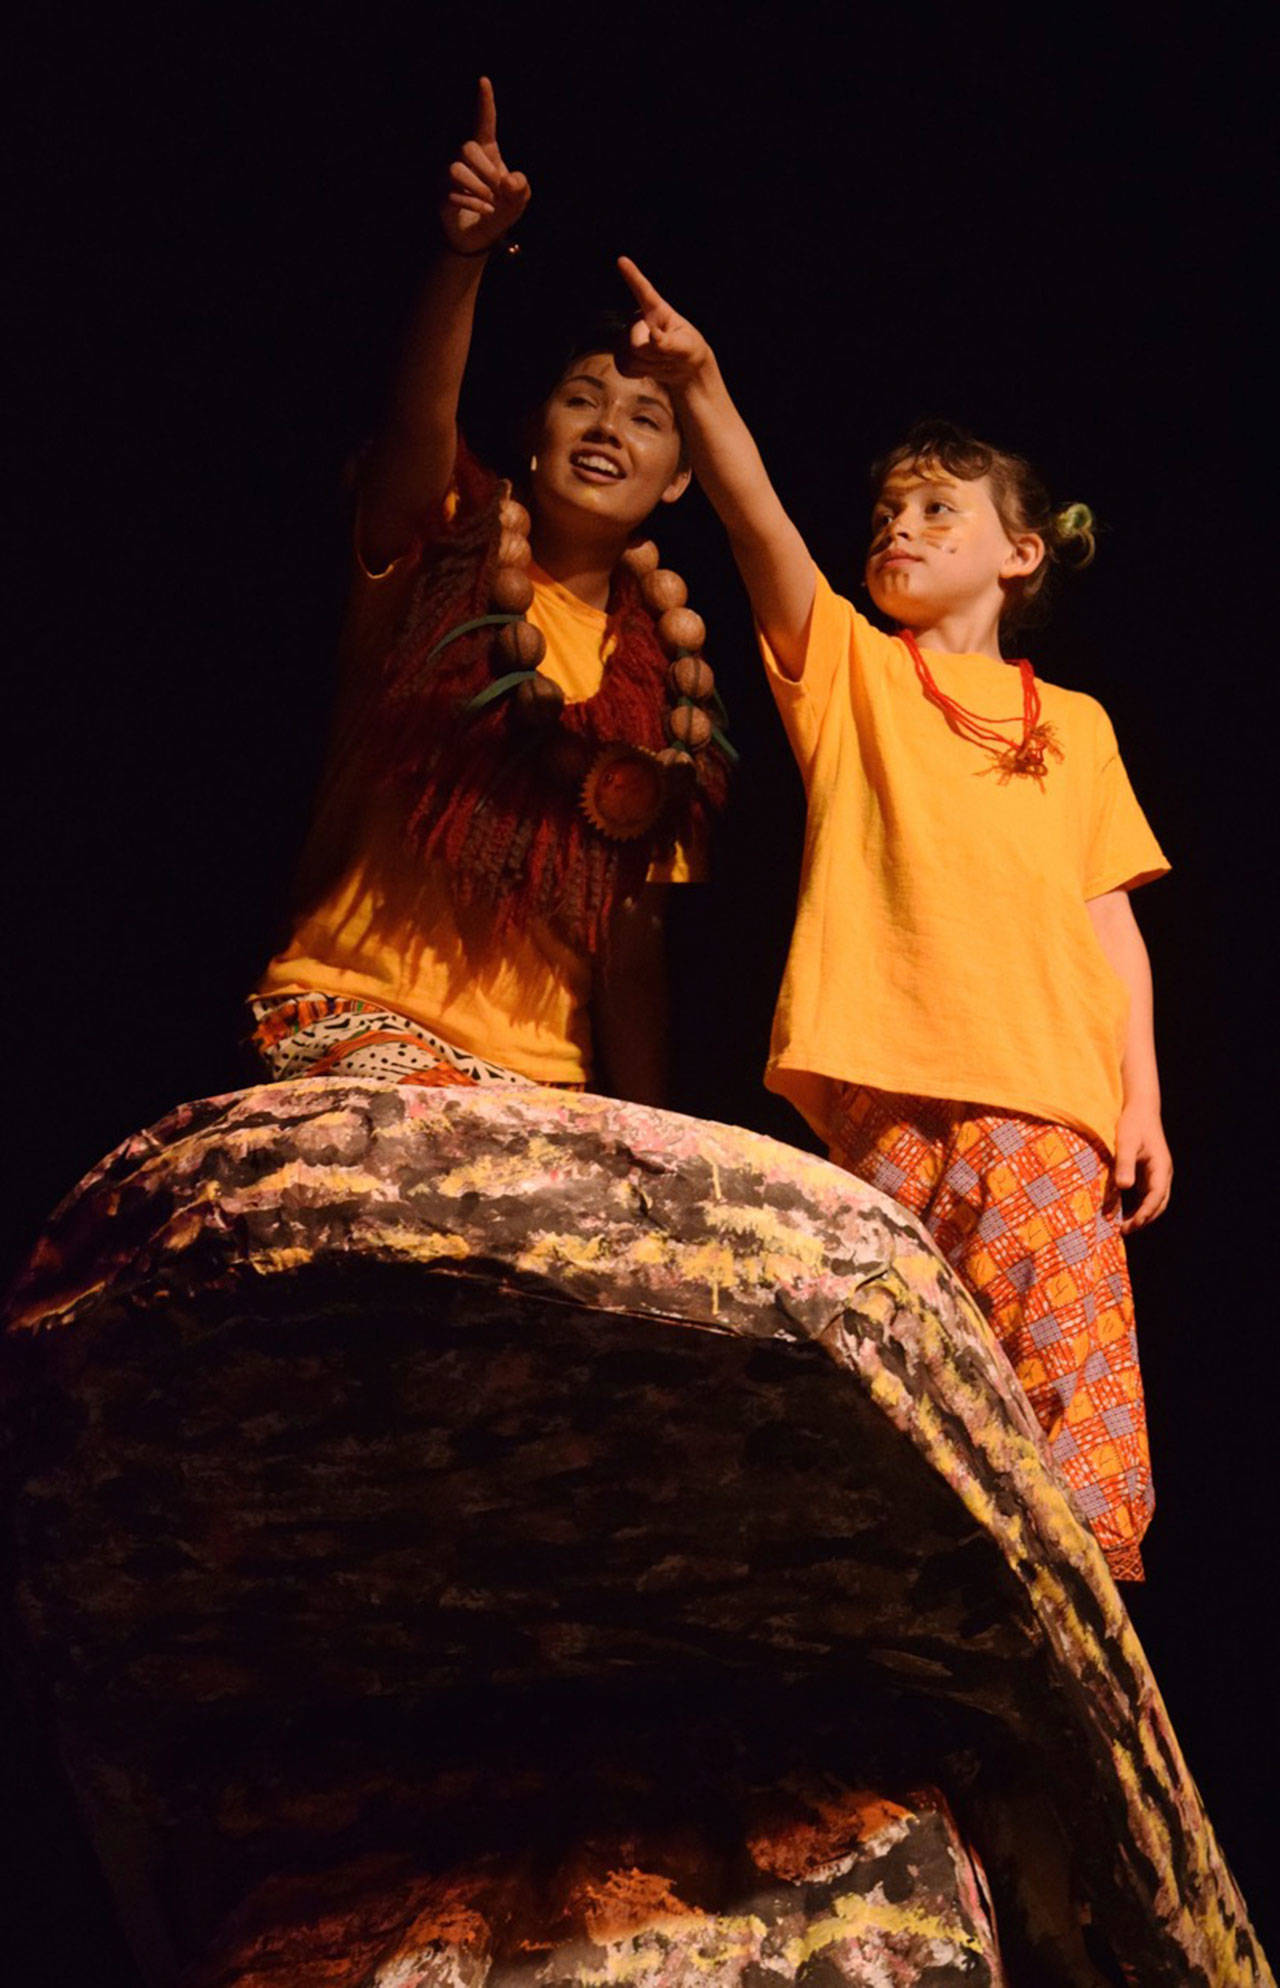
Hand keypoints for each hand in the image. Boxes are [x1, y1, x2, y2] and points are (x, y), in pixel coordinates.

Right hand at [442, 77, 529, 255]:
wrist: (482, 236)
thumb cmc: (501, 210)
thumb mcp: (519, 199)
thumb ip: (522, 187)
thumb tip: (508, 179)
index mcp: (486, 150)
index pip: (484, 122)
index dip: (485, 102)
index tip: (484, 80)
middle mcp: (464, 156)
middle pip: (467, 147)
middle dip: (486, 170)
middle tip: (498, 189)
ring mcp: (449, 173)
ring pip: (456, 169)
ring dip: (478, 188)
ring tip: (490, 201)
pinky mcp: (440, 192)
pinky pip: (452, 192)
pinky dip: (473, 203)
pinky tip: (484, 210)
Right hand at [616, 257, 712, 386]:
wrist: (685, 370)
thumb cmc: (689, 351)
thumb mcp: (686, 347)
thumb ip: (669, 343)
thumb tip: (652, 336)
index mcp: (658, 310)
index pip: (643, 290)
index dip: (632, 276)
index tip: (622, 260)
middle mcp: (640, 319)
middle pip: (634, 342)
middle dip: (652, 355)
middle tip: (669, 356)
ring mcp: (629, 336)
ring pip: (629, 357)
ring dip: (648, 366)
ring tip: (662, 361)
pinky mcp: (623, 353)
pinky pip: (623, 366)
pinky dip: (637, 373)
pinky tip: (649, 369)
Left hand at [1113, 1101, 1171, 1233]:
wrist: (1140, 1109)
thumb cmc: (1133, 1124)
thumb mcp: (1126, 1143)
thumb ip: (1124, 1164)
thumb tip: (1124, 1187)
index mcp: (1161, 1168)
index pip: (1156, 1197)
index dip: (1144, 1213)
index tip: (1130, 1226)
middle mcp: (1162, 1174)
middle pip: (1158, 1204)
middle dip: (1143, 1219)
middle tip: (1123, 1231)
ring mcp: (1156, 1174)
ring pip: (1152, 1201)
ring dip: (1140, 1215)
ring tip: (1121, 1226)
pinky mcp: (1148, 1172)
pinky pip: (1144, 1194)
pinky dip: (1136, 1205)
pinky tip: (1120, 1212)